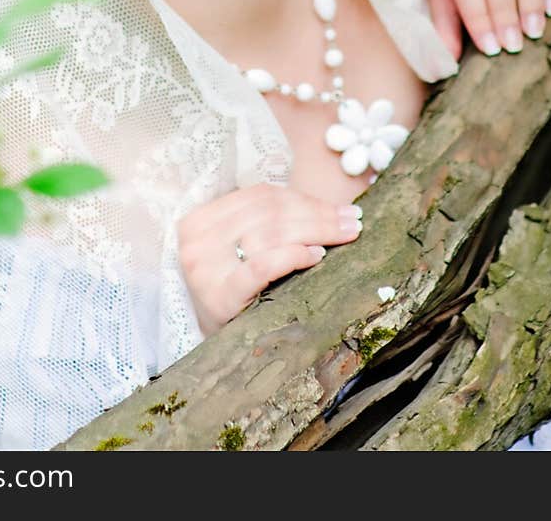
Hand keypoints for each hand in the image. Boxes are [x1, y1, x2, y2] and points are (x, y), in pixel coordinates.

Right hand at [176, 183, 361, 337]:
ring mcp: (206, 267)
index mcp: (200, 218)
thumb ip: (266, 224)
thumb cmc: (233, 293)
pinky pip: (262, 265)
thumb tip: (330, 208)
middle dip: (318, 214)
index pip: (261, 196)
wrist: (211, 353)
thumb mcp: (237, 250)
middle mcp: (198, 238)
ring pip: (271, 234)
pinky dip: (293, 255)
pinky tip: (317, 256)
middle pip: (270, 212)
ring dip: (315, 231)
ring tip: (344, 235)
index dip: (305, 198)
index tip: (340, 207)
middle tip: (353, 220)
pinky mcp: (220, 294)